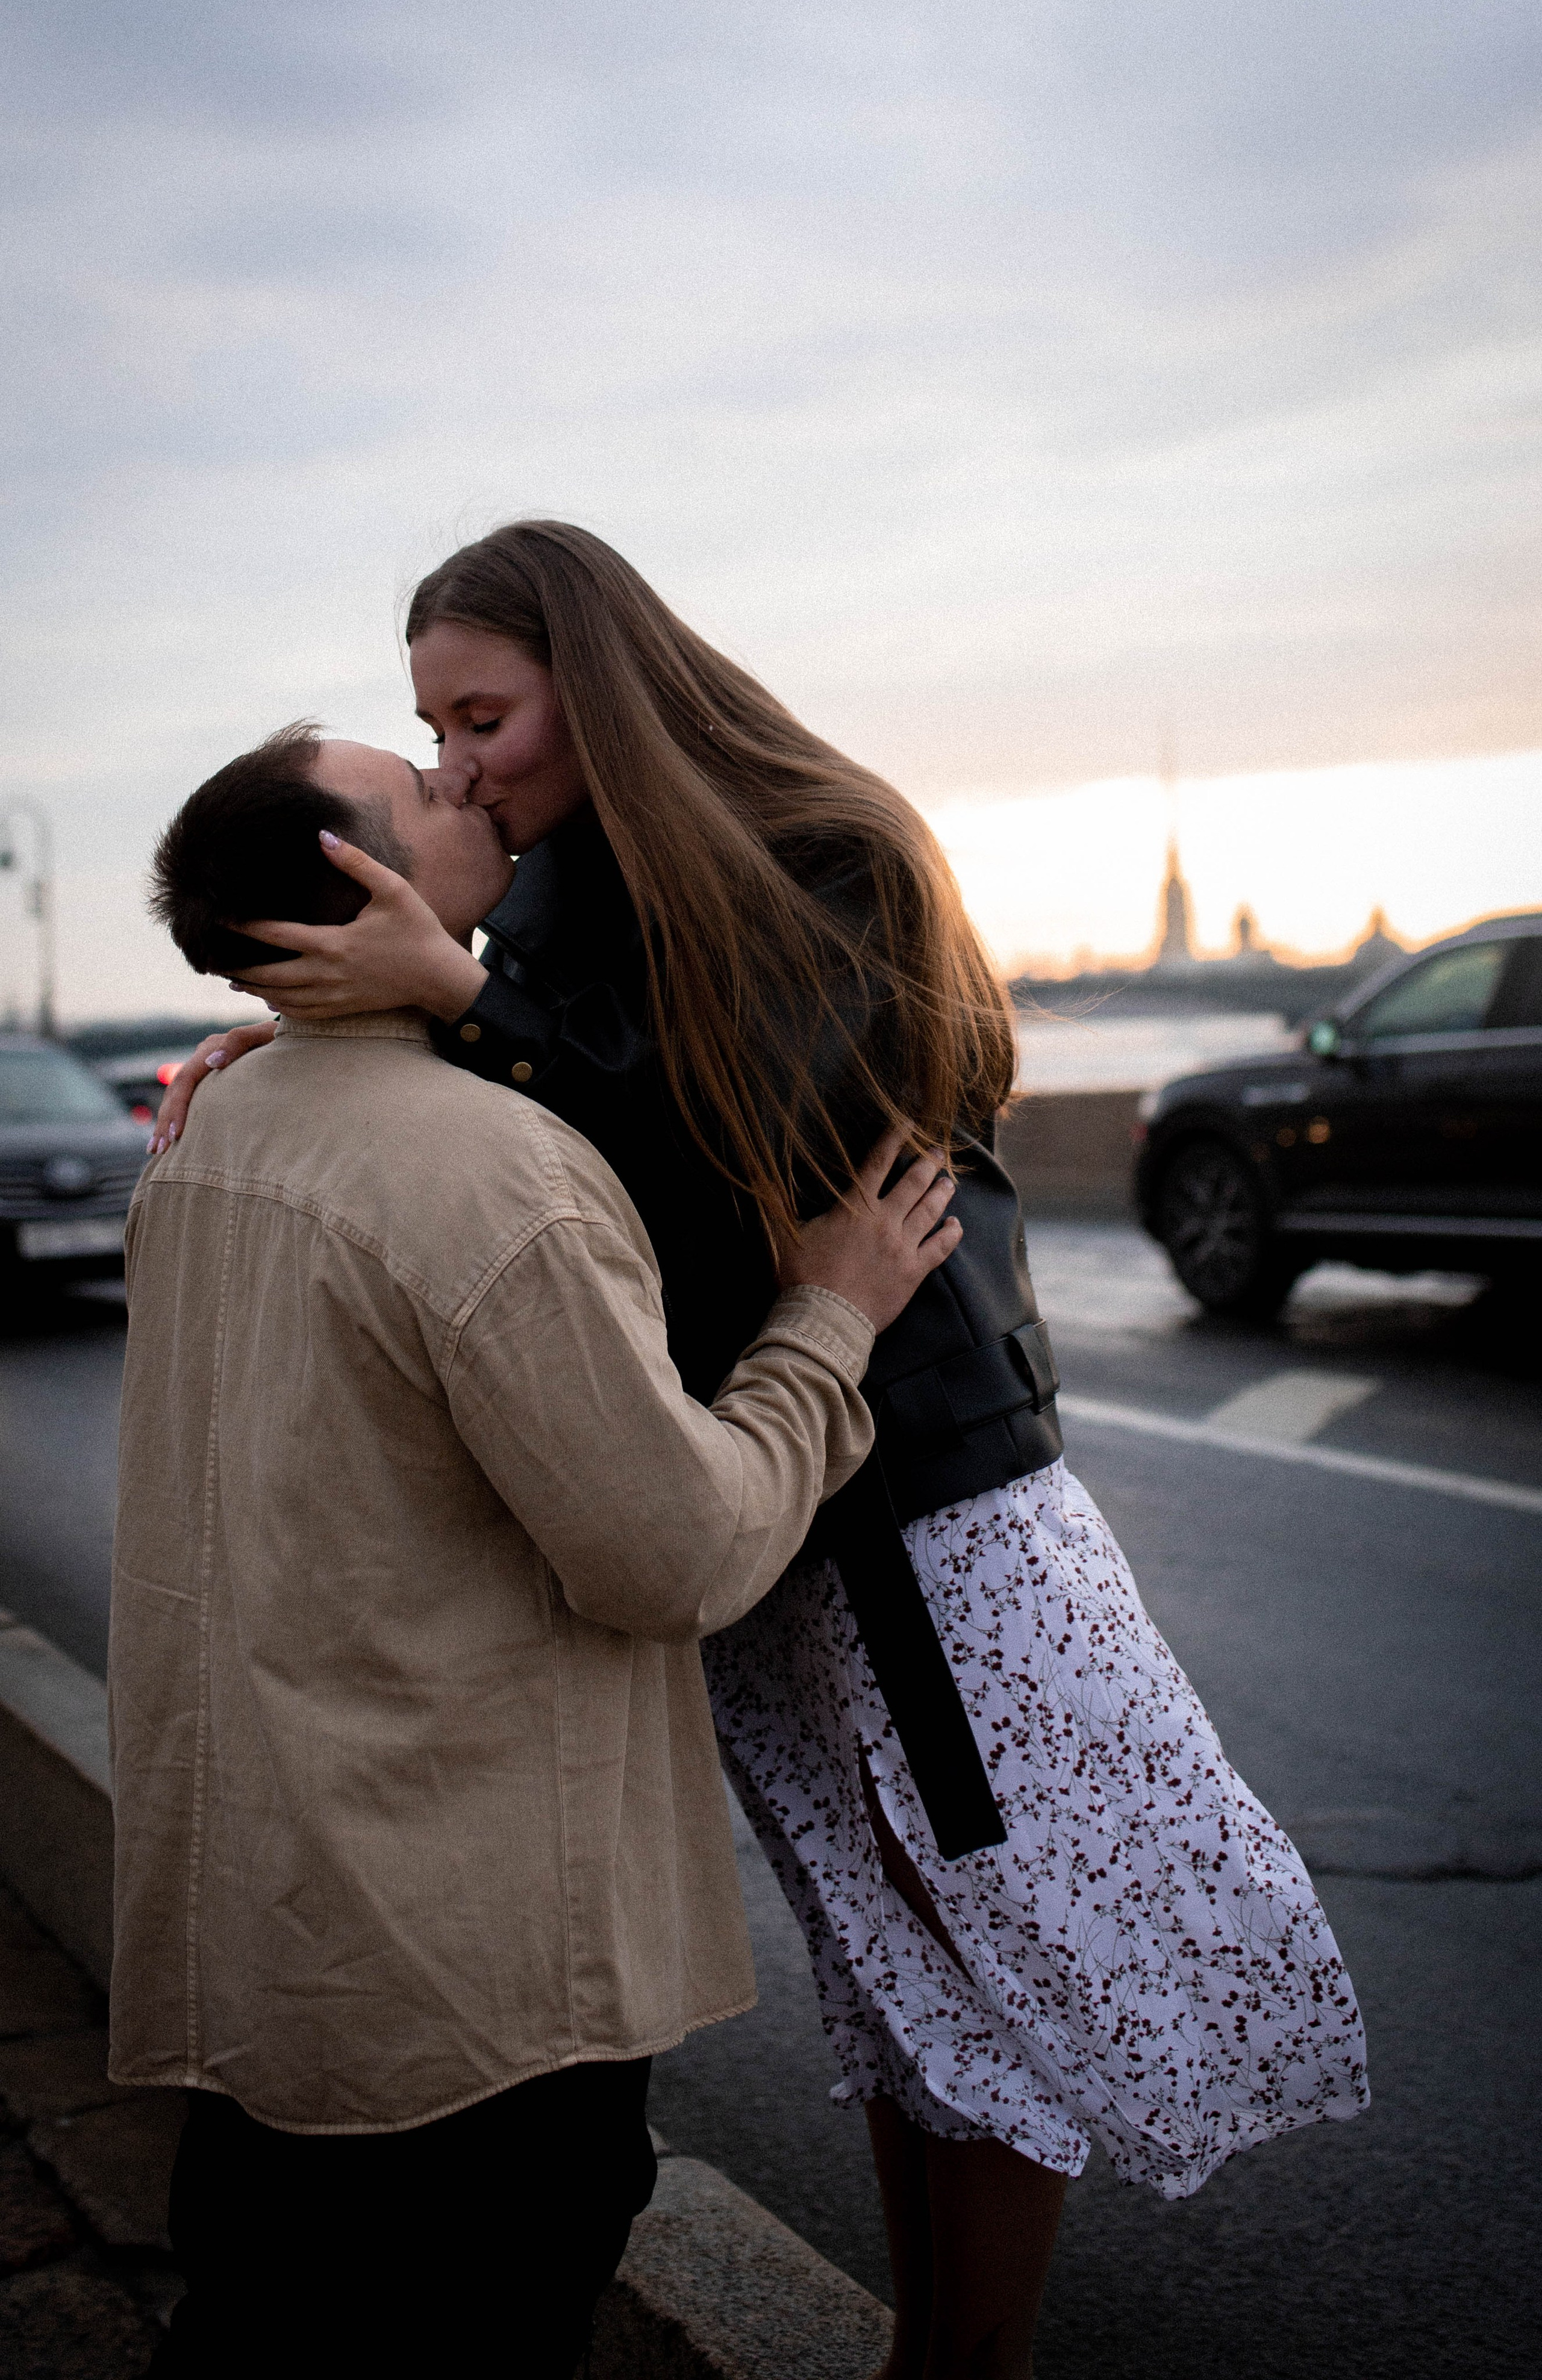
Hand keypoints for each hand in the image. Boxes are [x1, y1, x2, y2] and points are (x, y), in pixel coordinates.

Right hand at [148, 1021, 276, 1152]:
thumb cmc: (282, 1038)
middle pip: (175, 1091)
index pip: (185, 1081)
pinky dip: (176, 1119)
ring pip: (176, 1097)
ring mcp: (204, 1070)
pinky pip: (188, 1100)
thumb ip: (238, 1042)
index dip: (178, 1108)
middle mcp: (202, 1058)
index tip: (176, 1135)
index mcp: (210, 1049)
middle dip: (165, 1121)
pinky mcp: (210, 1081)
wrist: (289, 1036)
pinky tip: (170, 1139)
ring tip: (156, 1151)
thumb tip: (212, 1062)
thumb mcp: (265, 1035)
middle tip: (158, 1150)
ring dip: (165, 1123)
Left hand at [224, 839, 487, 1023]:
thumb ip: (356, 862)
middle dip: (236, 966)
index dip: (242, 926)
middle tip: (210, 958)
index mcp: (334, 943)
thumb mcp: (392, 889)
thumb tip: (322, 836)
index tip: (218, 918)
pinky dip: (278, 1006)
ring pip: (280, 998)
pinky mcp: (344, 1010)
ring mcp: (335, 996)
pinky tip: (267, 997)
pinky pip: (301, 1013)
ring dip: (253, 988)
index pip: (275, 934)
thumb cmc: (418, 930)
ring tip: (232, 978)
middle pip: (268, 974)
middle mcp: (328, 974)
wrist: (440, 978)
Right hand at [777, 1127, 960, 1333]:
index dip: (894, 1138)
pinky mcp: (912, 1272)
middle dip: (927, 1163)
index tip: (907, 1122)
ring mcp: (902, 1246)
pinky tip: (955, 1225)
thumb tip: (759, 1179)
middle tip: (938, 1152)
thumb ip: (777, 1205)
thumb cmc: (801, 1277)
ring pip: (929, 1211)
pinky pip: (939, 1248)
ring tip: (949, 1182)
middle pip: (913, 1183)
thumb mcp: (782, 1235)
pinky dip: (950, 1234)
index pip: (877, 1163)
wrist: (824, 1319)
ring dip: (941, 1193)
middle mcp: (883, 1220)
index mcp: (855, 1207)